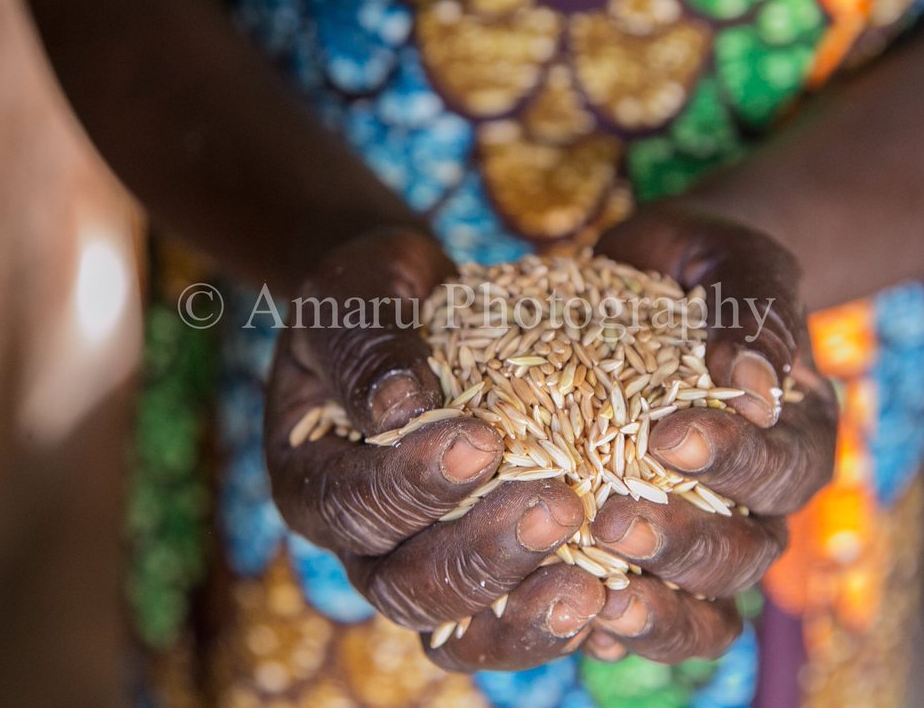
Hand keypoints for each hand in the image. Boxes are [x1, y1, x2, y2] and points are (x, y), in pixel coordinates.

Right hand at [265, 229, 603, 669]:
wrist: (418, 310)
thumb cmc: (376, 294)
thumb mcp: (355, 294)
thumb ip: (365, 346)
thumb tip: (397, 409)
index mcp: (310, 479)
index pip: (350, 503)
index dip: (411, 483)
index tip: (481, 441)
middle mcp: (359, 543)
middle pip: (405, 586)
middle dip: (481, 554)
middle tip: (560, 507)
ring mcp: (421, 565)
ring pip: (458, 629)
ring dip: (524, 611)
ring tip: (593, 586)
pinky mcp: (485, 571)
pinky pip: (511, 620)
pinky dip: (556, 617)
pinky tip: (613, 592)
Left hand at [582, 203, 838, 663]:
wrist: (654, 280)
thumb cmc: (704, 266)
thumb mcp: (736, 264)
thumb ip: (755, 312)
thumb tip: (758, 385)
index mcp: (796, 434)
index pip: (783, 470)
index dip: (731, 462)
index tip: (666, 434)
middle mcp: (759, 499)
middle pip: (744, 553)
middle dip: (682, 542)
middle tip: (613, 518)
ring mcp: (703, 533)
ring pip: (701, 601)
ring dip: (651, 604)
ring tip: (592, 592)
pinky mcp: (644, 552)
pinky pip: (643, 610)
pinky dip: (611, 624)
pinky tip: (567, 617)